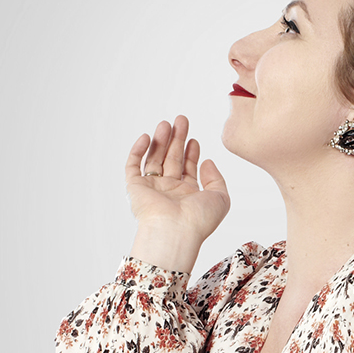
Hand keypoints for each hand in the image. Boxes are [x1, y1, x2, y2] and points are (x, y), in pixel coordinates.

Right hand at [126, 116, 229, 270]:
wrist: (175, 232)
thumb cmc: (199, 221)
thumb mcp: (220, 198)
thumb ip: (216, 179)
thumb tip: (207, 161)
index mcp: (188, 196)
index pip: (188, 169)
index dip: (191, 153)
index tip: (194, 139)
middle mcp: (169, 191)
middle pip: (171, 159)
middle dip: (176, 139)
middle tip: (181, 120)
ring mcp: (152, 189)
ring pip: (154, 159)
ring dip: (160, 141)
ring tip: (167, 124)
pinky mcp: (135, 188)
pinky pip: (133, 166)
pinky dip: (138, 151)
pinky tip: (147, 137)